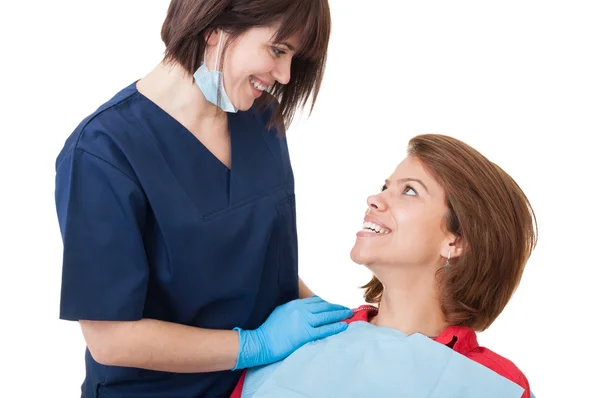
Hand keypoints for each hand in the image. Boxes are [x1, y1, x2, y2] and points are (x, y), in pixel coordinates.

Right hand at [233, 296, 352, 369]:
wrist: (261, 341)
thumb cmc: (268, 329)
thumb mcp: (281, 312)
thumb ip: (294, 309)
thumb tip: (305, 308)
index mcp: (295, 304)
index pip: (316, 301)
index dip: (328, 303)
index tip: (335, 306)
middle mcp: (301, 310)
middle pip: (324, 306)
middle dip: (337, 307)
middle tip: (347, 309)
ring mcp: (304, 322)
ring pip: (327, 316)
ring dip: (340, 315)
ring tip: (349, 315)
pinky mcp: (305, 334)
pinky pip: (324, 330)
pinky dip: (335, 327)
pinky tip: (343, 326)